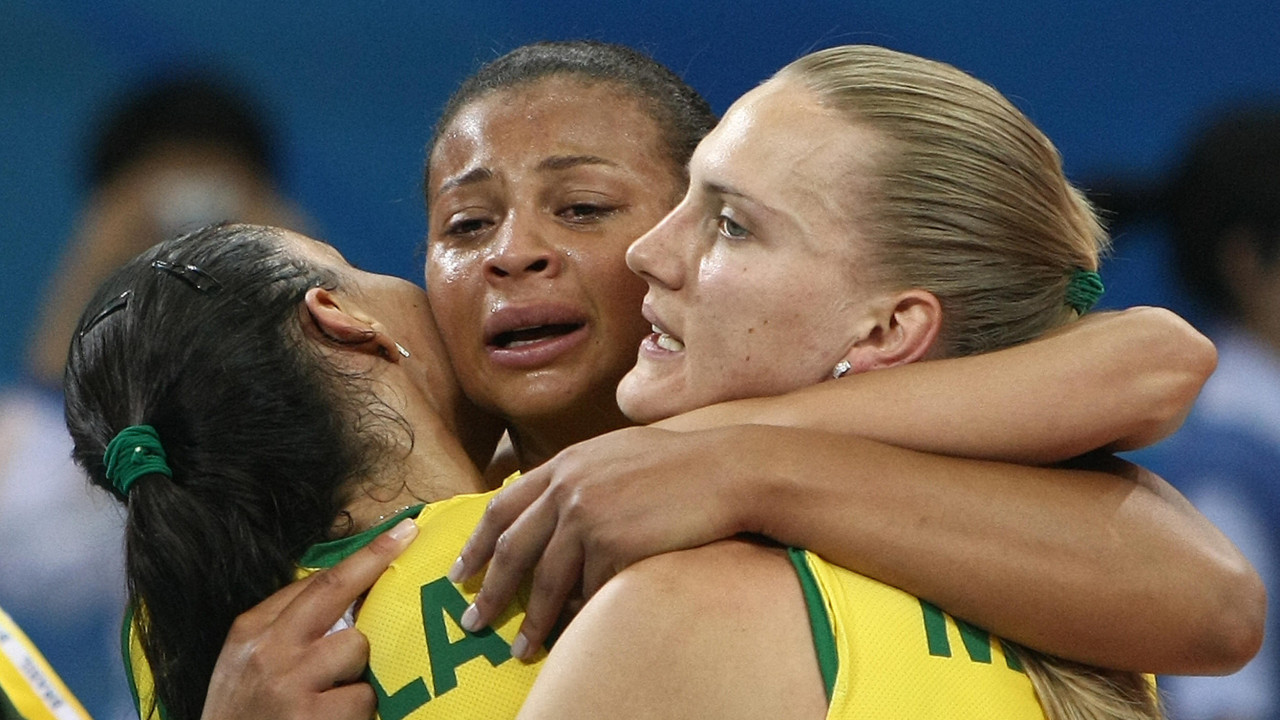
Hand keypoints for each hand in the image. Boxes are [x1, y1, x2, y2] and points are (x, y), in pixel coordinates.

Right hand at [200, 518, 417, 719]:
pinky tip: (337, 718)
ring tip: (337, 691)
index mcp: (253, 630)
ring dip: (360, 668)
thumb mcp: (247, 661)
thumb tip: (346, 593)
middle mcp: (270, 649)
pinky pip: (363, 695)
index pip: (316, 582)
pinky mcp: (314, 716)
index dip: (363, 556)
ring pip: (357, 647)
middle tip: (409, 536)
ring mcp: (291, 683)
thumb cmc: (243, 713)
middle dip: (375, 559)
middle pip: (334, 590)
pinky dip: (359, 708)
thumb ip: (288, 626)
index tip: (397, 535)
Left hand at [449, 426, 743, 657]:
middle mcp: (568, 488)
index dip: (476, 544)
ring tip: (519, 648)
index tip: (460, 573)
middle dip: (489, 592)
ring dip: (529, 621)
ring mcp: (589, 516)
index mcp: (564, 464)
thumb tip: (548, 504)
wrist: (726, 471)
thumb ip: (578, 475)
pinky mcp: (614, 544)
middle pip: (512, 549)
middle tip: (473, 622)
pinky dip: (578, 616)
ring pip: (545, 581)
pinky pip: (589, 591)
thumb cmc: (680, 465)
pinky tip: (571, 634)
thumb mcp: (615, 454)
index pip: (502, 508)